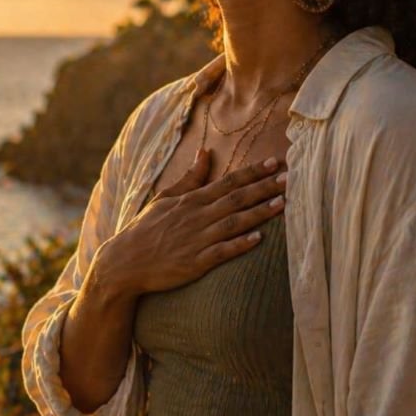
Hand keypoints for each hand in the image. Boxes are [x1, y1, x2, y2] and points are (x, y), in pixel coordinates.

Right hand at [100, 146, 287, 296]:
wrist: (125, 262)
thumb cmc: (146, 229)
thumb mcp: (165, 198)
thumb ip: (190, 177)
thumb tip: (206, 153)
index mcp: (192, 200)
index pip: (228, 181)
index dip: (253, 172)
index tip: (276, 163)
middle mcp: (197, 216)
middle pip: (237, 198)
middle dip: (265, 187)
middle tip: (291, 178)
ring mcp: (197, 239)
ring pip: (234, 222)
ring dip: (259, 212)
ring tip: (283, 203)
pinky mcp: (195, 262)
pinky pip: (222, 252)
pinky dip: (240, 244)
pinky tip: (259, 239)